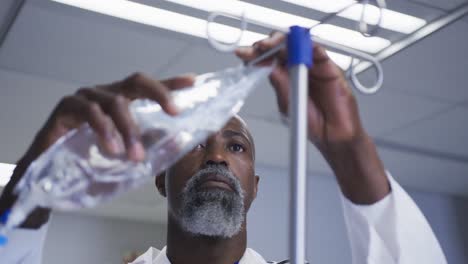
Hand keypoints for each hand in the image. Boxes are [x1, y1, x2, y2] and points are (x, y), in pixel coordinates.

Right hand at [0, 72, 193, 226]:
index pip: (150, 88)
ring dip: (129, 130)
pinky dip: (105, 130)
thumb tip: (181, 141)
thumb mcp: (127, 153)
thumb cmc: (92, 160)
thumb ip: (150, 145)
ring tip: (135, 157)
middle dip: (159, 94)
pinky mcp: (67, 106)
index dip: (171, 83)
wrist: (50, 173)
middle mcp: (107, 94)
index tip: (193, 81)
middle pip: (136, 81)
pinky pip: (90, 112)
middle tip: (175, 113)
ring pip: (115, 102)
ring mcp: (87, 97)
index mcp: (124, 101)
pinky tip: (111, 149)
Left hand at [236, 32, 388, 203]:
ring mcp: (312, 66)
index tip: (244, 54)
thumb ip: (280, 85)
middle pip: (281, 47)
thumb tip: (269, 68)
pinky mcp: (329, 68)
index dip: (255, 54)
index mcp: (283, 77)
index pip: (267, 59)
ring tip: (275, 45)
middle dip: (267, 44)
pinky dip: (310, 46)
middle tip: (259, 47)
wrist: (333, 136)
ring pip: (298, 44)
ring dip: (285, 41)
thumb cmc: (312, 122)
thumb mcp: (288, 105)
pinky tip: (300, 46)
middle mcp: (297, 68)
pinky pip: (319, 52)